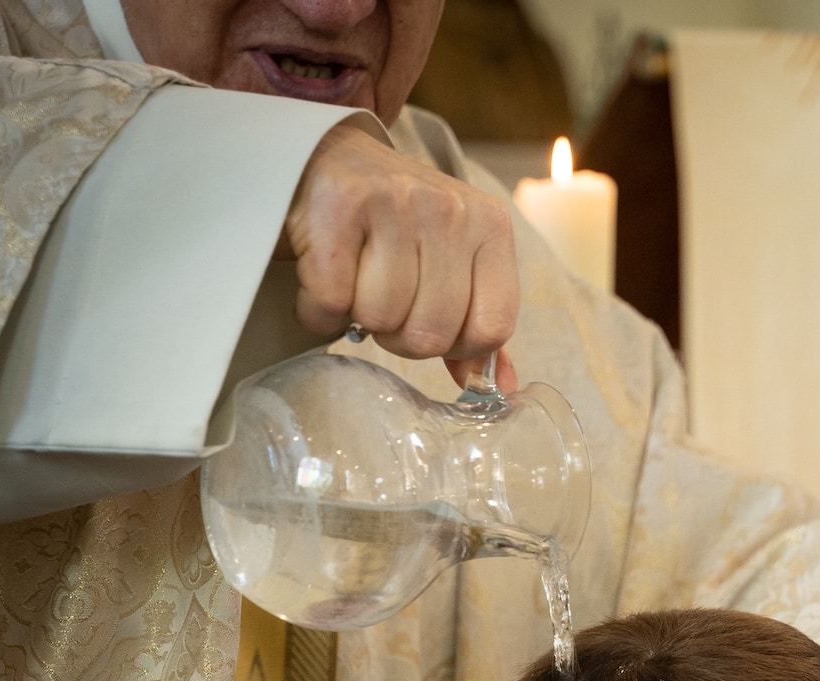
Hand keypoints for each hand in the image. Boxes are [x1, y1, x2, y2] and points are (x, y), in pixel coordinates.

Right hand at [281, 122, 519, 386]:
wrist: (327, 157)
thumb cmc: (395, 223)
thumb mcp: (451, 264)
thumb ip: (476, 323)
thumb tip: (501, 386)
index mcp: (490, 227)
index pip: (491, 329)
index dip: (454, 346)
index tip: (429, 322)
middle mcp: (449, 210)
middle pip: (431, 334)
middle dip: (399, 336)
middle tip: (383, 299)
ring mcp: (395, 202)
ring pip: (381, 319)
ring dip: (358, 317)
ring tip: (355, 280)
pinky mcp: (339, 206)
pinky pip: (332, 302)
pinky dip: (318, 309)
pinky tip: (324, 278)